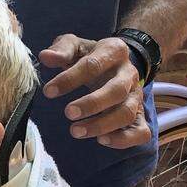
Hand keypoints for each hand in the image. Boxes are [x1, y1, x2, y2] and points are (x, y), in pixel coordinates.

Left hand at [40, 33, 150, 149]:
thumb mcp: (76, 46)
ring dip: (102, 125)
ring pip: (127, 113)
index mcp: (114, 51)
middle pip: (117, 90)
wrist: (115, 64)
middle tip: (68, 113)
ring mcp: (137, 96)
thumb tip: (45, 57)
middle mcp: (129, 74)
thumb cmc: (90, 56)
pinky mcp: (140, 116)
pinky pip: (141, 132)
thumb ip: (61, 50)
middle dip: (92, 104)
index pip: (93, 65)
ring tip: (76, 131)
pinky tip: (101, 140)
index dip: (70, 79)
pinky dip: (123, 139)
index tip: (48, 92)